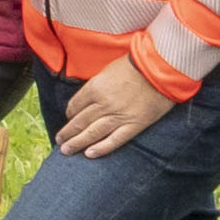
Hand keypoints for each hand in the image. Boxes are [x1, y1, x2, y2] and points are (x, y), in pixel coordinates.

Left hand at [53, 55, 168, 157]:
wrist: (159, 68)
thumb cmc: (134, 65)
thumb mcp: (107, 71)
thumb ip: (96, 86)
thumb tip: (87, 99)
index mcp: (94, 88)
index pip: (75, 105)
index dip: (69, 114)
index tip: (68, 119)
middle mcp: (103, 104)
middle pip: (80, 121)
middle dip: (67, 133)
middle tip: (59, 141)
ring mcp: (118, 116)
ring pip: (93, 133)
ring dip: (77, 142)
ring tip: (67, 151)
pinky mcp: (135, 124)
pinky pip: (115, 139)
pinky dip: (101, 148)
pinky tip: (89, 154)